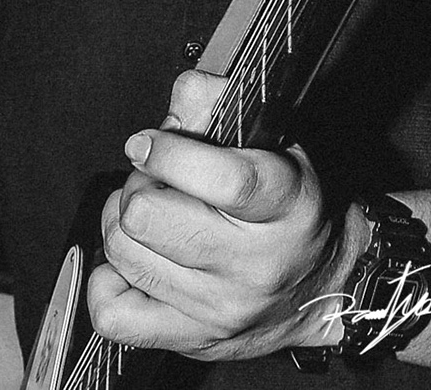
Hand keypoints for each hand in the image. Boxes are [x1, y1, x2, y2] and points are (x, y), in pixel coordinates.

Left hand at [87, 70, 362, 360]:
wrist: (322, 288)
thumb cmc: (292, 210)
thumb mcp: (277, 145)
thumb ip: (225, 106)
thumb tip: (185, 91)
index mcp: (287, 204)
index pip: (223, 180)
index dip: (168, 152)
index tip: (147, 142)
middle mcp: (256, 262)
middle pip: (149, 218)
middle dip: (139, 188)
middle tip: (154, 183)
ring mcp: (222, 307)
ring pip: (125, 255)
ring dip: (123, 225)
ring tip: (148, 216)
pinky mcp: (193, 339)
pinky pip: (115, 313)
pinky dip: (108, 281)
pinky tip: (135, 262)